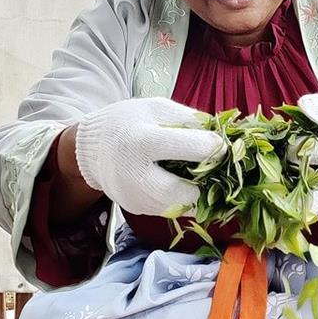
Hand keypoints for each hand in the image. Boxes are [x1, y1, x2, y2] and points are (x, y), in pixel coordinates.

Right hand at [74, 98, 223, 217]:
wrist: (93, 148)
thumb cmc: (128, 122)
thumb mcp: (156, 108)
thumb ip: (189, 119)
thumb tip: (224, 134)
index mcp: (141, 141)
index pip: (186, 148)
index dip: (211, 147)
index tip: (221, 144)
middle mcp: (134, 175)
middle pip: (181, 193)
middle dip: (205, 185)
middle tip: (215, 172)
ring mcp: (134, 197)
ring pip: (179, 207)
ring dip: (197, 194)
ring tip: (202, 176)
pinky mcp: (137, 209)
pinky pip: (169, 209)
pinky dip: (183, 199)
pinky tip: (184, 183)